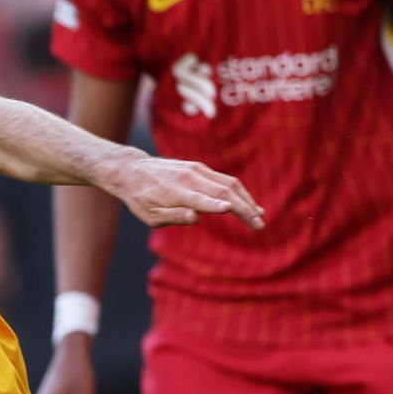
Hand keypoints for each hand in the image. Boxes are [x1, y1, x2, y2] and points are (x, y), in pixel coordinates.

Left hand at [102, 154, 264, 229]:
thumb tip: (196, 218)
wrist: (133, 170)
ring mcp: (197, 170)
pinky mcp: (200, 168)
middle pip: (224, 192)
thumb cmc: (140, 198)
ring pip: (229, 184)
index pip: (201, 199)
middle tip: (259, 226)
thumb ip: (173, 216)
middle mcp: (190, 178)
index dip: (218, 206)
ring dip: (247, 200)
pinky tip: (248, 203)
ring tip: (259, 216)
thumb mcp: (150, 215)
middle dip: (244, 209)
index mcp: (177, 192)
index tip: (235, 212)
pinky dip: (239, 192)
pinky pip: (225, 180)